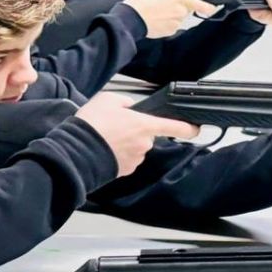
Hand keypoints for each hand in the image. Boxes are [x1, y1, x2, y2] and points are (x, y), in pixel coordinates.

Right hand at [76, 92, 199, 175]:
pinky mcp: (125, 171)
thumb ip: (124, 102)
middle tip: (115, 126)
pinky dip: (118, 155)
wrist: (76, 150)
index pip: (174, 127)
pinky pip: (126, 160)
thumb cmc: (93, 124)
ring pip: (136, 148)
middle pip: (147, 136)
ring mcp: (135, 159)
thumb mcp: (108, 99)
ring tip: (106, 138)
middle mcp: (144, 144)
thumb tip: (128, 108)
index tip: (196, 129)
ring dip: (125, 144)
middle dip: (135, 131)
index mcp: (145, 125)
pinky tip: (104, 149)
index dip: (188, 128)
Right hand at [124, 0, 217, 36]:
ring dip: (171, 16)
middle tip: (162, 4)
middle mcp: (180, 11)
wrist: (131, 18)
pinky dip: (166, 23)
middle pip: (186, 10)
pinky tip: (155, 19)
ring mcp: (176, 23)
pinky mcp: (170, 32)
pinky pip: (172, 26)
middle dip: (178, 7)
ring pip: (178, 19)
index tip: (212, 8)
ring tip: (156, 12)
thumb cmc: (140, 1)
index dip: (207, 6)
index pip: (199, 3)